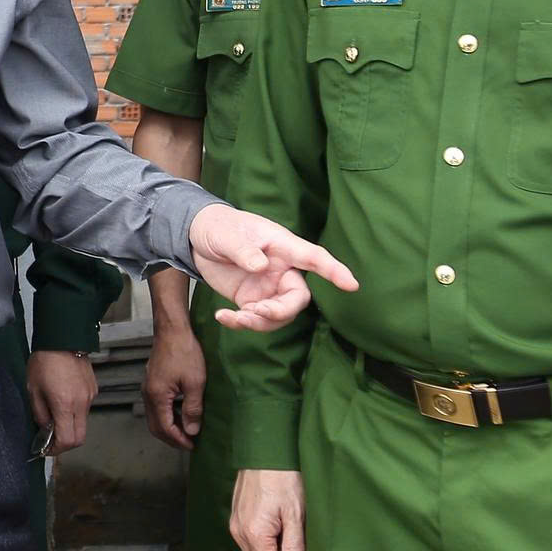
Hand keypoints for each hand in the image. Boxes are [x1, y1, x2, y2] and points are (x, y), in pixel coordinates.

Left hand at [28, 352, 97, 454]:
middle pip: (79, 438)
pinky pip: (85, 409)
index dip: (56, 450)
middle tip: (51, 440)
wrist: (63, 338)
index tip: (45, 449)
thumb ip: (39, 413)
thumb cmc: (44, 361)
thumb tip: (45, 429)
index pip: (67, 440)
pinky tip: (62, 401)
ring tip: (53, 416)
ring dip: (69, 427)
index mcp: (64, 404)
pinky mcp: (93, 390)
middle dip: (65, 444)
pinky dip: (74, 413)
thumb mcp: (33, 389)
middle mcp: (81, 403)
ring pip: (83, 424)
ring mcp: (90, 397)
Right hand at [143, 323, 206, 451]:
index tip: (193, 446)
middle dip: (172, 438)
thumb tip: (191, 431)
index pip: (164, 428)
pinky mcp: (152, 382)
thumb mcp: (195, 383)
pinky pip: (157, 407)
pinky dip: (168, 416)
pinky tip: (181, 415)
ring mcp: (148, 388)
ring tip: (187, 432)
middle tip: (189, 444)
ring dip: (170, 428)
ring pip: (155, 417)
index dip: (178, 440)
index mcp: (157, 396)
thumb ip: (193, 409)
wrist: (172, 330)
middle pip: (156, 426)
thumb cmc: (185, 353)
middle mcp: (148, 394)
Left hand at [186, 204, 355, 330]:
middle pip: (298, 298)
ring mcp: (268, 287)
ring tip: (235, 316)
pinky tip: (223, 317)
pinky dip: (241, 323)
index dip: (334, 271)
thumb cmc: (222, 228)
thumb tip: (260, 266)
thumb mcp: (229, 235)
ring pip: (279, 314)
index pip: (314, 259)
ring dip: (260, 322)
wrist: (199, 237)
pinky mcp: (252, 299)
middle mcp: (282, 270)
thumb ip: (244, 250)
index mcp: (284, 247)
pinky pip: (256, 318)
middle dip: (282, 311)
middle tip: (257, 311)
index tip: (352, 285)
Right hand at [229, 469, 305, 550]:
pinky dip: (264, 541)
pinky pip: (249, 544)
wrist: (265, 450)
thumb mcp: (296, 514)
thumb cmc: (284, 478)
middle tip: (294, 541)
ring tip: (285, 528)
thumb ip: (294, 548)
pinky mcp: (236, 519)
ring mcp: (235, 526)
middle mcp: (239, 534)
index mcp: (254, 535)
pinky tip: (275, 522)